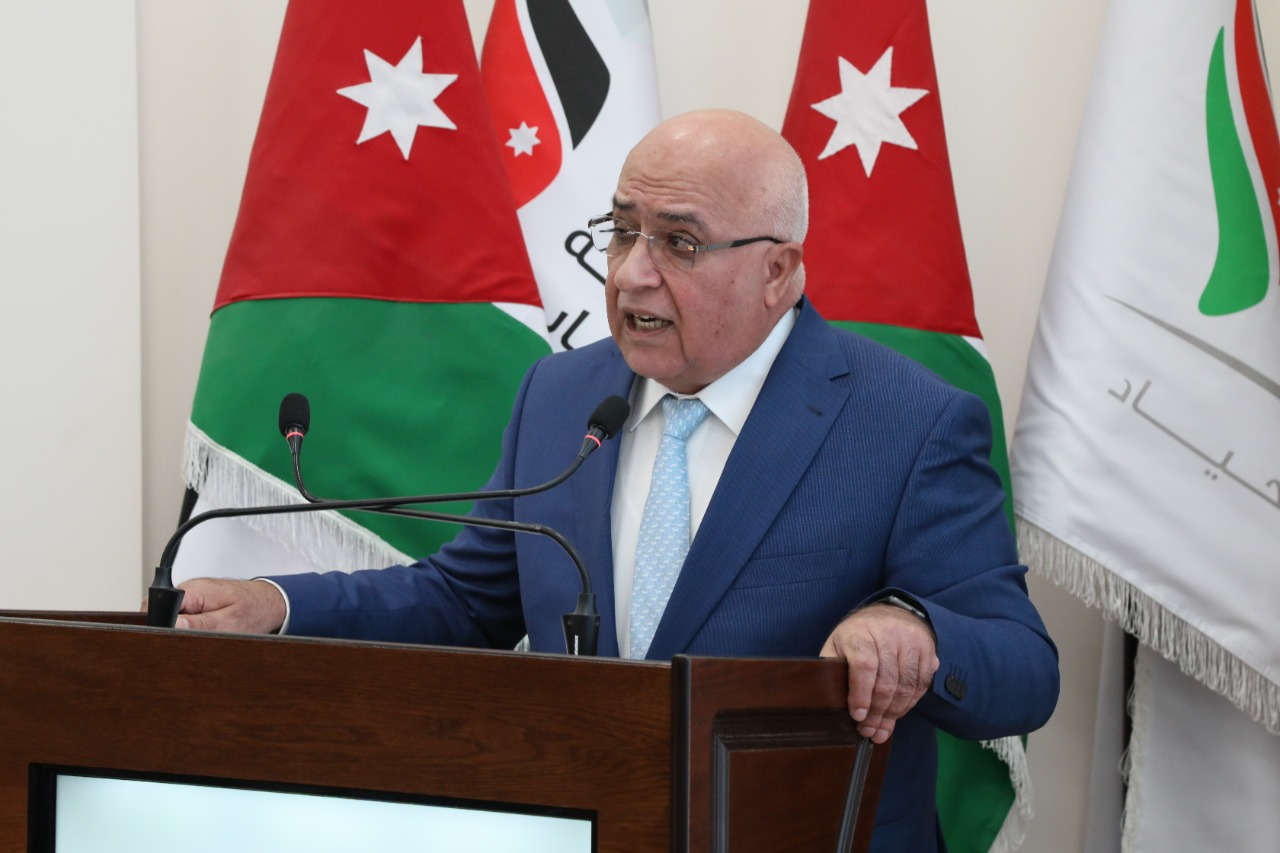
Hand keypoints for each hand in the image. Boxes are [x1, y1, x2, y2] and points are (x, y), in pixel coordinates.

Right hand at [164, 578, 286, 633]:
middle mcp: (190, 589)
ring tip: (206, 631)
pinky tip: (206, 628)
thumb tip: (172, 625)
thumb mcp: (229, 623)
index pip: (158, 605)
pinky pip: (184, 612)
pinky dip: (190, 624)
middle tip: (194, 636)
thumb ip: (200, 624)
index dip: (158, 624)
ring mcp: (193, 594)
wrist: (270, 601)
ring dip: (180, 627)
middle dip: (168, 628)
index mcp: (194, 591)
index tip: (170, 637)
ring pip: (172, 613)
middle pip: (161, 610)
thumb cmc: (255, 610)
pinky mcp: (198, 600)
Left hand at [820, 604, 938, 743]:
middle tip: (868, 731)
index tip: (857, 716)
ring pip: (906, 685)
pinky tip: (897, 713)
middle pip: (887, 680)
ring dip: (894, 712)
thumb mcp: (837, 645)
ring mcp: (911, 640)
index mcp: (860, 631)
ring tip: (881, 728)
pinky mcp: (928, 649)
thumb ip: (833, 670)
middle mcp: (889, 633)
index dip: (861, 694)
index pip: (864, 665)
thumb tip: (833, 705)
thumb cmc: (858, 636)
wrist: (892, 613)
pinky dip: (910, 703)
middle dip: (877, 711)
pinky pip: (921, 684)